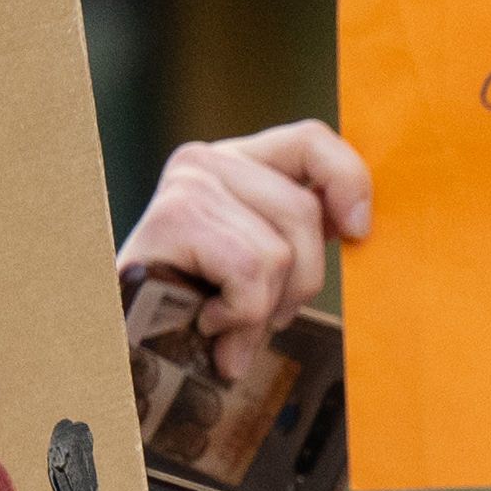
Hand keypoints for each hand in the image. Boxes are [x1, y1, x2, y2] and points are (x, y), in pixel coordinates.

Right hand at [124, 120, 366, 339]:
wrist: (132, 349)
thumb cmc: (200, 311)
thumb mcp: (264, 266)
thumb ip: (301, 237)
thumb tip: (358, 225)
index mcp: (240, 163)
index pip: (313, 141)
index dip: (349, 181)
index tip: (358, 232)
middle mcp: (210, 158)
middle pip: (305, 212)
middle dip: (299, 282)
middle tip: (263, 315)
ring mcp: (189, 182)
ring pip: (279, 252)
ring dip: (262, 308)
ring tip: (225, 322)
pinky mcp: (173, 216)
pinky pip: (249, 272)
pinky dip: (238, 314)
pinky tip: (206, 321)